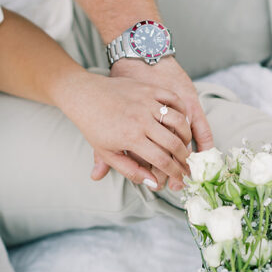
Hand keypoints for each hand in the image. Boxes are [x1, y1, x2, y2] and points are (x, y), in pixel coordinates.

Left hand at [95, 56, 213, 188]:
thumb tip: (153, 183)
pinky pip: (174, 99)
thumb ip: (130, 170)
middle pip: (174, 143)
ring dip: (186, 136)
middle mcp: (141, 119)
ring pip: (179, 121)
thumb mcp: (107, 153)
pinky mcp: (149, 88)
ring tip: (185, 145)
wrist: (84, 95)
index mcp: (131, 137)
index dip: (174, 172)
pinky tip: (182, 121)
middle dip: (184, 158)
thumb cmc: (94, 126)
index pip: (161, 160)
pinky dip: (182, 110)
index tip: (180, 178)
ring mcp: (147, 102)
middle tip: (187, 165)